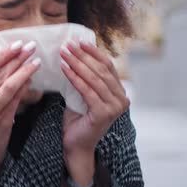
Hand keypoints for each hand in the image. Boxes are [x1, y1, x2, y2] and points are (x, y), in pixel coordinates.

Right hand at [0, 40, 40, 186]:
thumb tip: (3, 63)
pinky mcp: (2, 124)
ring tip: (35, 61)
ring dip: (23, 72)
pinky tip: (32, 79)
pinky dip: (24, 89)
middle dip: (16, 59)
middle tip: (30, 46)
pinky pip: (15, 102)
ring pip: (8, 87)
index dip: (1, 55)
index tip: (15, 44)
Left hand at [59, 41, 129, 186]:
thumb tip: (75, 54)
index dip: (93, 52)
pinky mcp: (105, 114)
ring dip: (77, 64)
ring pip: (95, 79)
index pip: (108, 66)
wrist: (75, 145)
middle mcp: (122, 99)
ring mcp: (115, 107)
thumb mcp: (82, 94)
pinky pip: (87, 91)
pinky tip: (64, 69)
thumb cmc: (77, 120)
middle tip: (68, 45)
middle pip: (101, 70)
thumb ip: (85, 79)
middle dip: (83, 56)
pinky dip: (75, 78)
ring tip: (64, 54)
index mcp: (119, 92)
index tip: (78, 41)